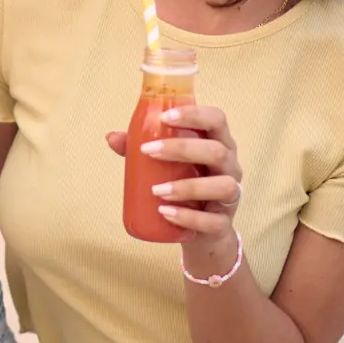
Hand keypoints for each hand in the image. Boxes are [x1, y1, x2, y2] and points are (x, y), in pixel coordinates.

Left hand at [106, 104, 241, 246]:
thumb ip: (140, 148)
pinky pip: (213, 221)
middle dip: (182, 148)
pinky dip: (189, 217)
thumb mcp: (165, 163)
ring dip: (188, 187)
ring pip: (224, 186)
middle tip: (149, 151)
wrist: (202, 228)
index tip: (164, 118)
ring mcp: (231, 195)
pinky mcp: (224, 222)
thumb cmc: (185, 183)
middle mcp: (230, 166)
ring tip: (157, 190)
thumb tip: (111, 137)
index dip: (194, 114)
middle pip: (217, 150)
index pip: (216, 119)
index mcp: (218, 143)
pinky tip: (166, 213)